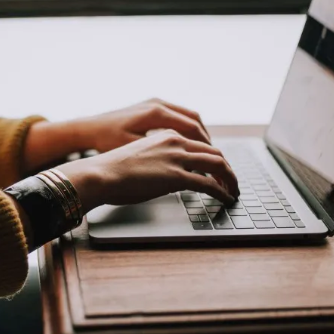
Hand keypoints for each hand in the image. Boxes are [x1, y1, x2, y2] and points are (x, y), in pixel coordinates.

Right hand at [56, 129, 238, 211]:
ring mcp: (177, 158)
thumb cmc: (112, 169)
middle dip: (227, 168)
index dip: (213, 158)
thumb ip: (158, 161)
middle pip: (214, 152)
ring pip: (217, 164)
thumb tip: (167, 177)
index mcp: (166, 135)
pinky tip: (225, 198)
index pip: (200, 144)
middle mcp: (175, 141)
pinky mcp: (176, 176)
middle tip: (232, 181)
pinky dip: (222, 191)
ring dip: (230, 179)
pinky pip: (209, 184)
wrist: (100, 174)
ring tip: (233, 191)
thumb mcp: (139, 157)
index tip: (218, 170)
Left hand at [77, 98, 210, 152]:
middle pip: (194, 120)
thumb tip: (184, 165)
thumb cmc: (106, 141)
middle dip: (206, 141)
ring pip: (188, 116)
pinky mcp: (150, 106)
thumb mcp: (133, 150)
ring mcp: (155, 103)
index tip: (213, 161)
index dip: (206, 146)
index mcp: (156, 113)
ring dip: (199, 134)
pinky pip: (178, 116)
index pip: (192, 128)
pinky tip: (188, 144)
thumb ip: (159, 155)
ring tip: (205, 152)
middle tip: (215, 158)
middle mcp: (158, 104)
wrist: (88, 129)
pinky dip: (187, 129)